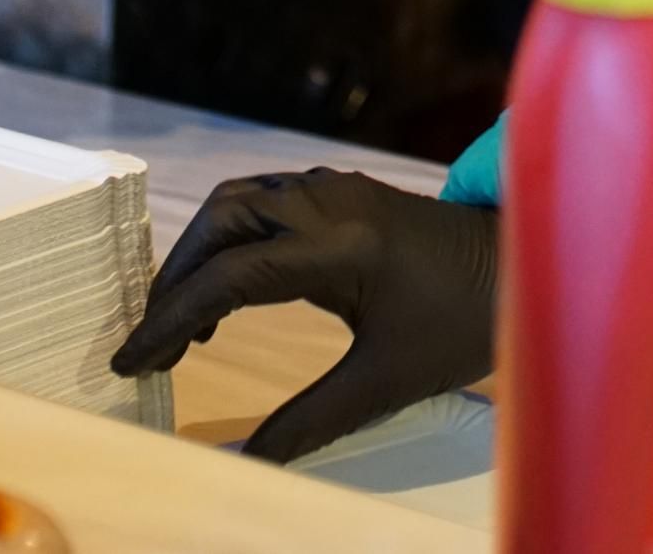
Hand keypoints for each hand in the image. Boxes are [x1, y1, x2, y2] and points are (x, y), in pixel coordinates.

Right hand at [114, 169, 499, 462]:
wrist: (523, 264)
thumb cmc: (461, 321)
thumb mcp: (384, 381)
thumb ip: (309, 421)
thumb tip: (248, 465)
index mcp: (337, 245)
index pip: (227, 278)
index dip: (169, 320)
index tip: (130, 361)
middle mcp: (328, 201)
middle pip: (220, 223)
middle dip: (175, 280)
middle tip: (153, 343)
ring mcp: (336, 187)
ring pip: (239, 203)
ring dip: (201, 254)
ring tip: (185, 326)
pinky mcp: (344, 190)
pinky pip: (267, 200)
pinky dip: (233, 239)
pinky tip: (232, 293)